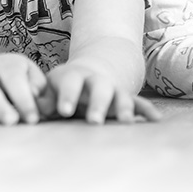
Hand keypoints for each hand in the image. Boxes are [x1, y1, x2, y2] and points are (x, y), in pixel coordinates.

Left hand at [44, 60, 160, 123]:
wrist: (93, 69)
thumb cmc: (64, 85)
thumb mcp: (51, 86)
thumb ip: (43, 97)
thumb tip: (37, 108)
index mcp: (75, 75)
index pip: (71, 82)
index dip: (67, 95)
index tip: (64, 111)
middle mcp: (96, 80)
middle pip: (99, 88)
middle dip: (97, 104)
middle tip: (93, 120)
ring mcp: (113, 89)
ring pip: (120, 95)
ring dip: (123, 108)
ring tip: (125, 122)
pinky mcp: (126, 98)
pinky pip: (139, 103)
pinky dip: (146, 110)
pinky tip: (155, 119)